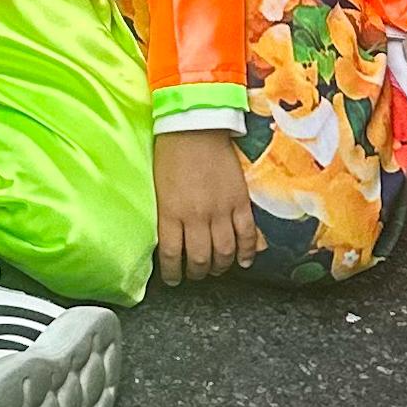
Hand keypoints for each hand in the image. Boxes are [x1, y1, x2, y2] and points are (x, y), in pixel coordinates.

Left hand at [153, 126, 261, 285]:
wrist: (195, 126)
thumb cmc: (170, 152)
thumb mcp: (159, 187)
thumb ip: (165, 215)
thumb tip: (169, 238)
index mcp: (171, 211)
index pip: (171, 254)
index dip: (172, 272)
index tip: (172, 279)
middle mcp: (196, 216)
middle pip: (200, 258)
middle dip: (197, 272)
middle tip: (195, 274)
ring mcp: (220, 210)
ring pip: (224, 252)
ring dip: (220, 266)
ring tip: (216, 269)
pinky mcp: (239, 202)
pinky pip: (247, 235)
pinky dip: (246, 253)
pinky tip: (243, 262)